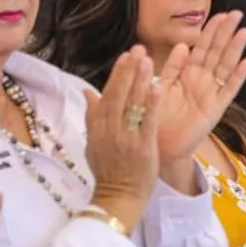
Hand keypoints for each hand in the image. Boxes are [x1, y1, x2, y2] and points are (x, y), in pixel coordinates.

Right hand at [85, 46, 162, 231]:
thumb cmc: (108, 170)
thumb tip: (88, 91)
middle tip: (137, 49)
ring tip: (147, 60)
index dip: (117, 74)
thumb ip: (92, 116)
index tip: (125, 55)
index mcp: (98, 127)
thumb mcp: (94, 142)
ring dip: (139, 80)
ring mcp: (126, 138)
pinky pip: (147, 122)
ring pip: (132, 104)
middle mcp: (110, 130)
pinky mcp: (142, 147)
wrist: (118, 197)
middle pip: (118, 95)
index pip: (107, 95)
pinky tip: (157, 87)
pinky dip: (151, 105)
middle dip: (128, 71)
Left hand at [154, 11, 245, 163]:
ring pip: (225, 66)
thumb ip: (170, 67)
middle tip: (237, 14)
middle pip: (216, 52)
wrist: (158, 145)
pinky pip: (229, 89)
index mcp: (186, 73)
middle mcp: (201, 81)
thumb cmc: (156, 116)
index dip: (210, 31)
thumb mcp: (159, 86)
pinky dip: (239, 75)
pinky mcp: (216, 109)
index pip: (201, 47)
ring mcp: (210, 93)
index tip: (219, 13)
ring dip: (235, 49)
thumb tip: (183, 45)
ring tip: (244, 31)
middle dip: (226, 33)